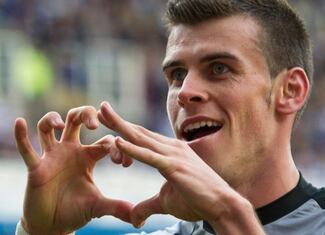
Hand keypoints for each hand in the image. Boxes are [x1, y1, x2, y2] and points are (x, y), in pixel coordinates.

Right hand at [14, 106, 132, 234]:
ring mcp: (52, 157)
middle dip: (85, 115)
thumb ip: (115, 207)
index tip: (123, 164)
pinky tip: (20, 122)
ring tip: (59, 123)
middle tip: (94, 124)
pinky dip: (21, 136)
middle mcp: (70, 151)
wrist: (52, 226)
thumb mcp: (97, 207)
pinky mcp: (36, 167)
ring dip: (51, 120)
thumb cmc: (76, 211)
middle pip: (76, 120)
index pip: (105, 141)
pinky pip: (26, 149)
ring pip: (48, 128)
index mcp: (89, 156)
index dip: (116, 148)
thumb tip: (136, 216)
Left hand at [98, 102, 236, 227]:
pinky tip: (117, 141)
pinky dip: (133, 148)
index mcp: (171, 151)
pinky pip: (149, 156)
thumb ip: (147, 206)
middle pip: (139, 132)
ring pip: (141, 138)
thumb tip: (133, 218)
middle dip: (118, 120)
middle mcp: (172, 148)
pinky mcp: (174, 167)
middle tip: (101, 108)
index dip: (126, 129)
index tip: (109, 121)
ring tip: (103, 113)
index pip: (143, 137)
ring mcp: (173, 155)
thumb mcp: (166, 201)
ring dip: (120, 126)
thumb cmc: (198, 200)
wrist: (223, 205)